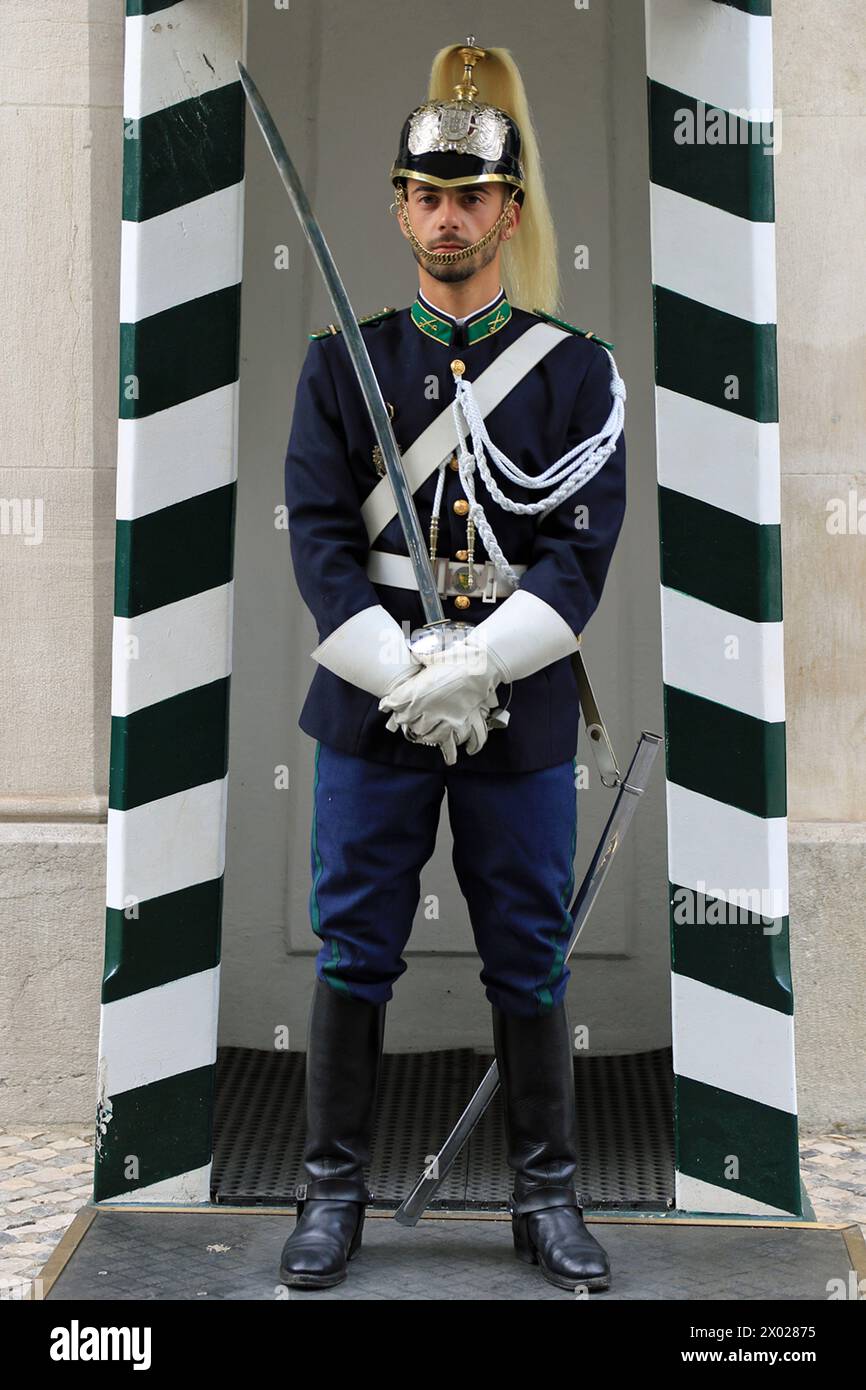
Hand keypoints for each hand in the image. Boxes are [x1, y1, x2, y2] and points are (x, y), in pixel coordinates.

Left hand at [378, 632, 507, 759]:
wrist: (482, 666)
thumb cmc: (458, 657)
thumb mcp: (434, 655)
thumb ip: (421, 656)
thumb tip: (415, 652)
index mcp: (416, 689)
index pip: (393, 702)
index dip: (389, 704)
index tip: (386, 705)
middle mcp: (424, 705)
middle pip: (404, 719)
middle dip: (403, 717)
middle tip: (404, 714)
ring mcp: (439, 715)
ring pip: (420, 730)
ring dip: (417, 728)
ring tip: (417, 725)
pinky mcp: (454, 721)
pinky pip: (439, 736)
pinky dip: (433, 737)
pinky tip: (432, 735)